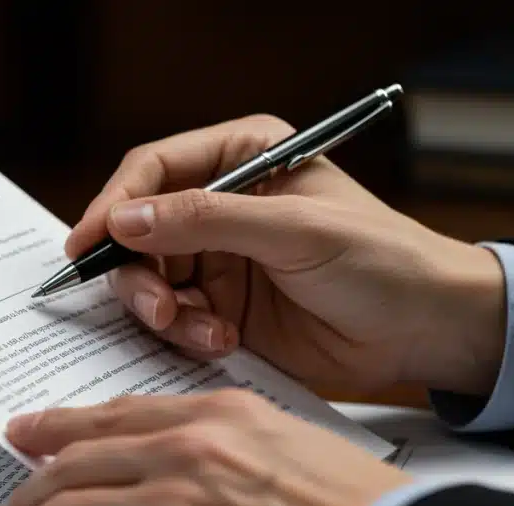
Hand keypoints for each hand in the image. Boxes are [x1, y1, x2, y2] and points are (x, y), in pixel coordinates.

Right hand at [67, 114, 506, 395]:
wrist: (426, 331)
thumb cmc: (381, 261)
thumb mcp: (294, 231)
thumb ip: (205, 220)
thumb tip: (124, 220)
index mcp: (244, 157)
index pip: (154, 169)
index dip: (114, 204)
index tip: (87, 244)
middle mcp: (223, 204)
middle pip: (138, 230)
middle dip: (138, 273)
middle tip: (156, 307)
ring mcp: (220, 259)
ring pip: (149, 280)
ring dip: (164, 311)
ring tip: (205, 331)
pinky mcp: (222, 307)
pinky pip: (173, 320)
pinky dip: (185, 335)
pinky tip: (224, 341)